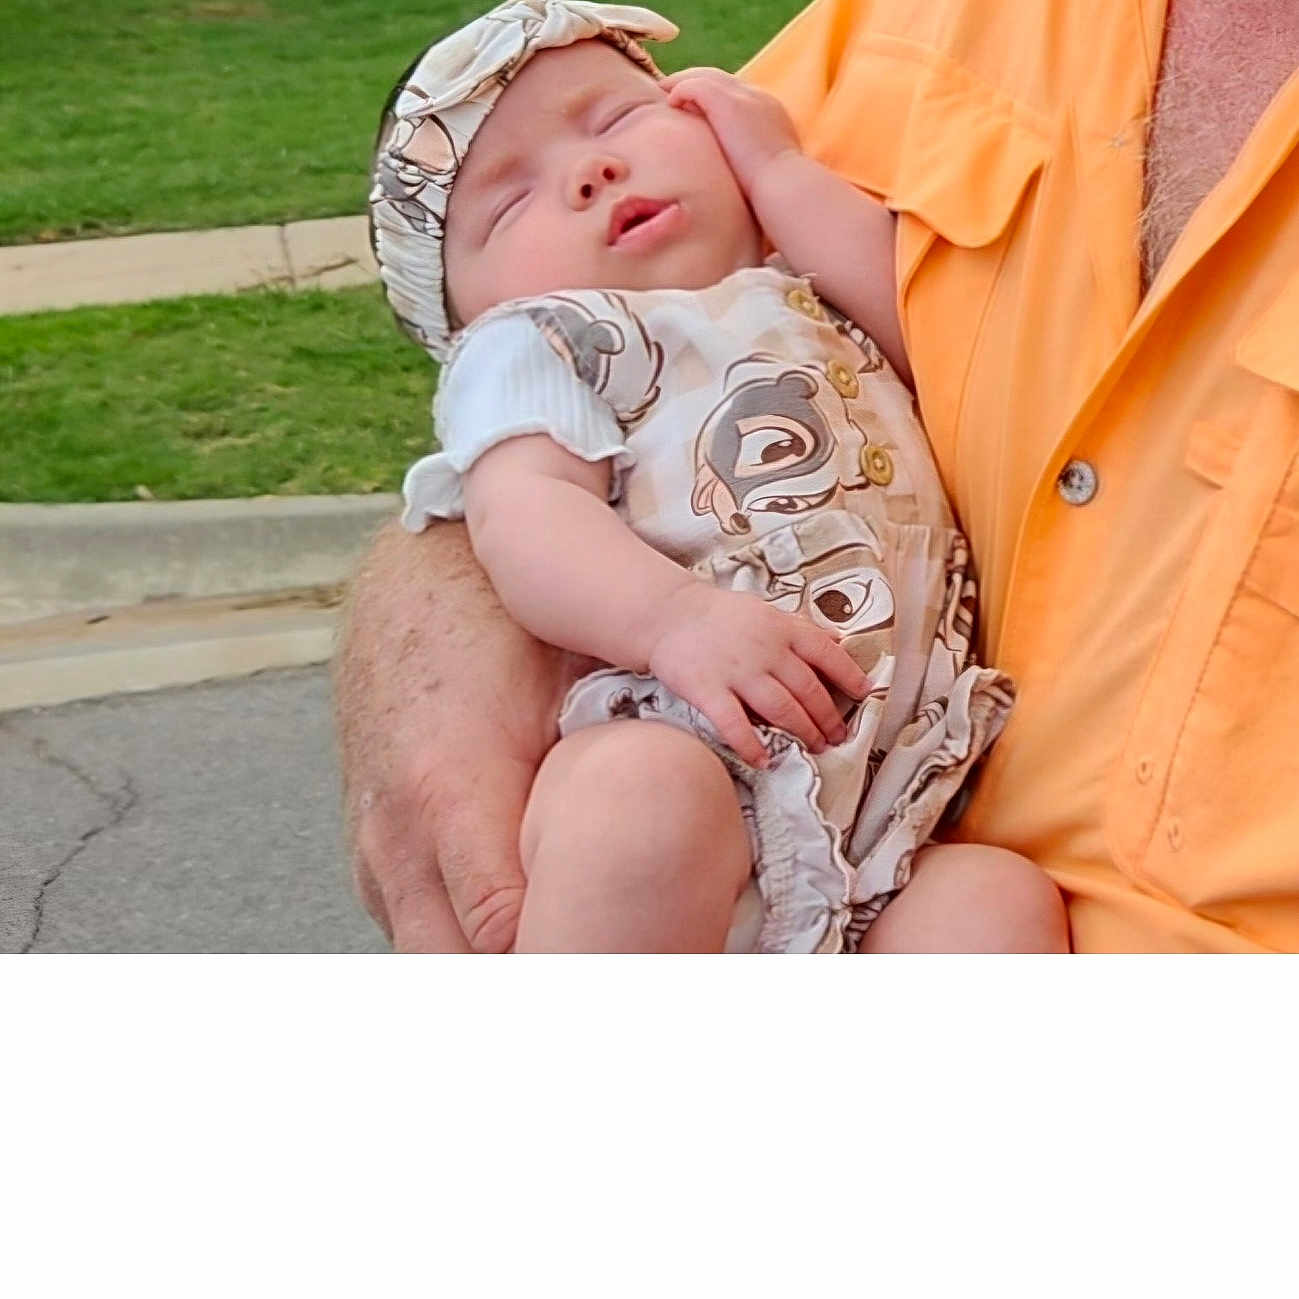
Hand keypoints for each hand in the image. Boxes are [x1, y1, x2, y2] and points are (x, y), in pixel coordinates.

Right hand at [338, 521, 589, 951]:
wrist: (409, 589)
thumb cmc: (501, 635)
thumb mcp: (568, 697)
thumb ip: (613, 777)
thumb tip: (694, 851)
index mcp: (451, 794)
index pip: (504, 937)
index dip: (569, 963)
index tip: (628, 974)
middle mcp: (397, 837)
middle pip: (457, 970)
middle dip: (536, 976)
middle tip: (610, 976)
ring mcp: (372, 850)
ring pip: (428, 958)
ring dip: (492, 971)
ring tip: (575, 963)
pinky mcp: (367, 851)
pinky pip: (410, 928)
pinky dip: (460, 947)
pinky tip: (524, 939)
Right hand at [646, 581, 871, 767]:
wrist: (669, 614)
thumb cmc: (720, 616)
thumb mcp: (766, 611)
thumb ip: (801, 628)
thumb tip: (840, 642)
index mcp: (782, 629)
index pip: (827, 654)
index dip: (850, 676)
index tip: (865, 695)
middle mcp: (766, 651)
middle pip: (808, 690)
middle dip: (828, 718)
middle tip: (838, 737)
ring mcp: (737, 672)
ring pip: (781, 709)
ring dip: (803, 732)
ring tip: (815, 748)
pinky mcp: (708, 690)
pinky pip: (735, 724)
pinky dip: (751, 745)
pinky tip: (764, 761)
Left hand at [661, 67, 801, 194]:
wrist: (781, 183)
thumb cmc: (776, 190)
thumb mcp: (769, 168)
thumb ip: (756, 160)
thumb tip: (745, 175)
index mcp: (770, 111)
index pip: (739, 94)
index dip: (717, 97)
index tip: (699, 107)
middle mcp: (757, 96)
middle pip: (722, 78)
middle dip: (698, 82)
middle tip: (675, 90)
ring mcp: (742, 96)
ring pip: (707, 76)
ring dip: (683, 81)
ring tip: (665, 90)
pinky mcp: (726, 102)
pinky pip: (696, 85)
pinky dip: (681, 89)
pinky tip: (670, 102)